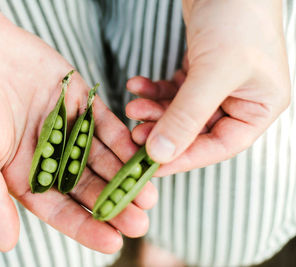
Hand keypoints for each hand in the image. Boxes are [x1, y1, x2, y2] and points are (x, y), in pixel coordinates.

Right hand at [0, 11, 156, 251]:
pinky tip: (140, 155)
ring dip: (124, 176)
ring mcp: (65, 127)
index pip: (59, 209)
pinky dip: (122, 140)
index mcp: (22, 174)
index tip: (113, 242)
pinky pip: (104, 124)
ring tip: (148, 195)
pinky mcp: (78, 100)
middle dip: (113, 204)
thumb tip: (5, 246)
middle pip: (86, 186)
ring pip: (100, 158)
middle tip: (140, 222)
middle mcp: (48, 155)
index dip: (86, 226)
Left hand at [126, 0, 289, 175]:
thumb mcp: (214, 71)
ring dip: (154, 110)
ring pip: (180, 112)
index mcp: (258, 107)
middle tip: (135, 134)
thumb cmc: (238, 16)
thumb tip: (161, 153)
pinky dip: (154, 90)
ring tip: (132, 106)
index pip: (219, 146)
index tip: (152, 166)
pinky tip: (137, 85)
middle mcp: (239, 100)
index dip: (184, 159)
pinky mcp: (198, 71)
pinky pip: (172, 91)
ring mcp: (217, 86)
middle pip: (195, 131)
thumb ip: (187, 115)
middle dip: (163, 132)